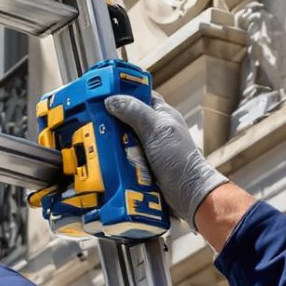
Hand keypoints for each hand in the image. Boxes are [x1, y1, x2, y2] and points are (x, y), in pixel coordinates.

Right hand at [105, 94, 227, 232]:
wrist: (188, 193)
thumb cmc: (180, 159)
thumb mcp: (156, 129)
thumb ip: (134, 112)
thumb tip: (112, 100)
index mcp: (161, 114)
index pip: (139, 95)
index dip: (123, 92)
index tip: (103, 92)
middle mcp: (153, 130)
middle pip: (124, 119)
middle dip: (112, 122)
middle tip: (97, 123)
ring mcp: (146, 149)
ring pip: (121, 140)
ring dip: (112, 144)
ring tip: (102, 145)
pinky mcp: (140, 166)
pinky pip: (122, 159)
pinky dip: (115, 160)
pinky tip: (108, 162)